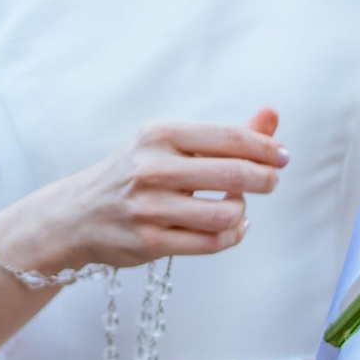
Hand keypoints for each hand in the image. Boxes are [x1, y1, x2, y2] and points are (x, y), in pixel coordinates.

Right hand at [0, 108, 285, 275]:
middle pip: (234, 174)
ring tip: (236, 205)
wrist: (77, 214)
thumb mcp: (169, 145)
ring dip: (242, 211)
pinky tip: (230, 227)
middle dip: (264, 179)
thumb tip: (272, 116)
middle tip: (270, 181)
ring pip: (227, 213)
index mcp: (159, 134)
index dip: (265, 148)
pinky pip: (213, 242)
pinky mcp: (151, 241)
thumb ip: (223, 135)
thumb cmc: (133, 175)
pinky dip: (232, 235)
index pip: (229, 137)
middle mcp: (152, 167)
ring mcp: (150, 207)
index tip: (282, 156)